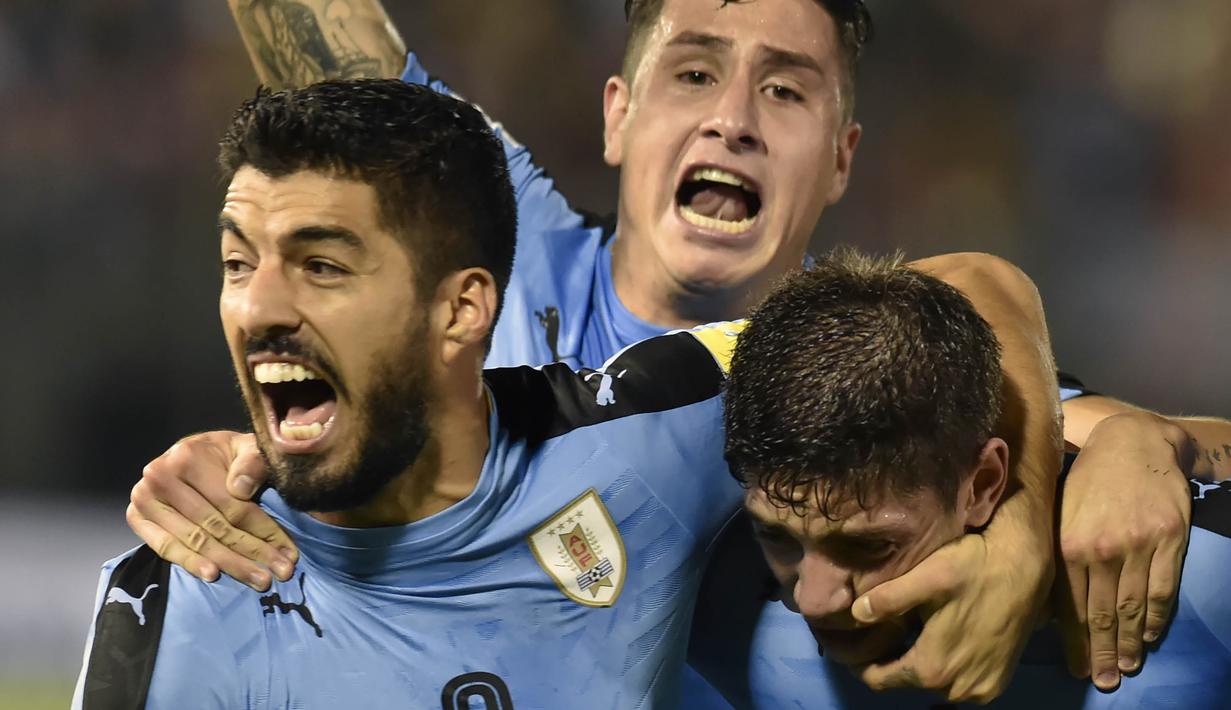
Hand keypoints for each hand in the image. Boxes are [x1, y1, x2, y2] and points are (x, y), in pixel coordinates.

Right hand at [127, 431, 297, 590]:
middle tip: (281, 573)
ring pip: (195, 540)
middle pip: (215, 526)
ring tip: (258, 580)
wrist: (195, 454)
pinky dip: (190, 563)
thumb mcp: (247, 448)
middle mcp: (159, 476)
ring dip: (230, 564)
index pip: (230, 504)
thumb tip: (240, 488)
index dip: (263, 530)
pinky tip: (213, 575)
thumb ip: (252, 461)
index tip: (289, 552)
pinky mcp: (137, 518)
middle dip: (252, 552)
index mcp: (187, 456)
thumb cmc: (226, 455)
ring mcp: (144, 499)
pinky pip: (166, 547)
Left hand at [850, 525, 1049, 702]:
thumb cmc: (975, 568)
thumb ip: (888, 600)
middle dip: (892, 662)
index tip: (853, 647)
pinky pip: (960, 684)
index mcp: (933, 668)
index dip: (862, 665)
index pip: (880, 680)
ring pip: (935, 685)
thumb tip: (856, 613)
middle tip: (880, 636)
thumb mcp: (926, 578)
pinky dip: (946, 668)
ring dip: (920, 666)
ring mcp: (982, 688)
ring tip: (908, 637)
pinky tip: (939, 641)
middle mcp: (958, 689)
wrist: (1027, 566)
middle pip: (908, 683)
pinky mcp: (999, 681)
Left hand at [1054, 411, 1191, 690]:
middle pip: (1102, 613)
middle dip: (1102, 652)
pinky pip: (1163, 590)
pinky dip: (1157, 618)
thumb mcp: (1059, 512)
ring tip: (1127, 667)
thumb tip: (1044, 601)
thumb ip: (1055, 555)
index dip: (1074, 640)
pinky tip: (1149, 636)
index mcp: (1069, 544)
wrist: (1134, 442)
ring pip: (1133, 607)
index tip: (1077, 667)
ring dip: (1129, 642)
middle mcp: (1101, 549)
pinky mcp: (1169, 540)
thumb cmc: (1089, 480)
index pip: (1070, 605)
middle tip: (1104, 680)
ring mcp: (1138, 546)